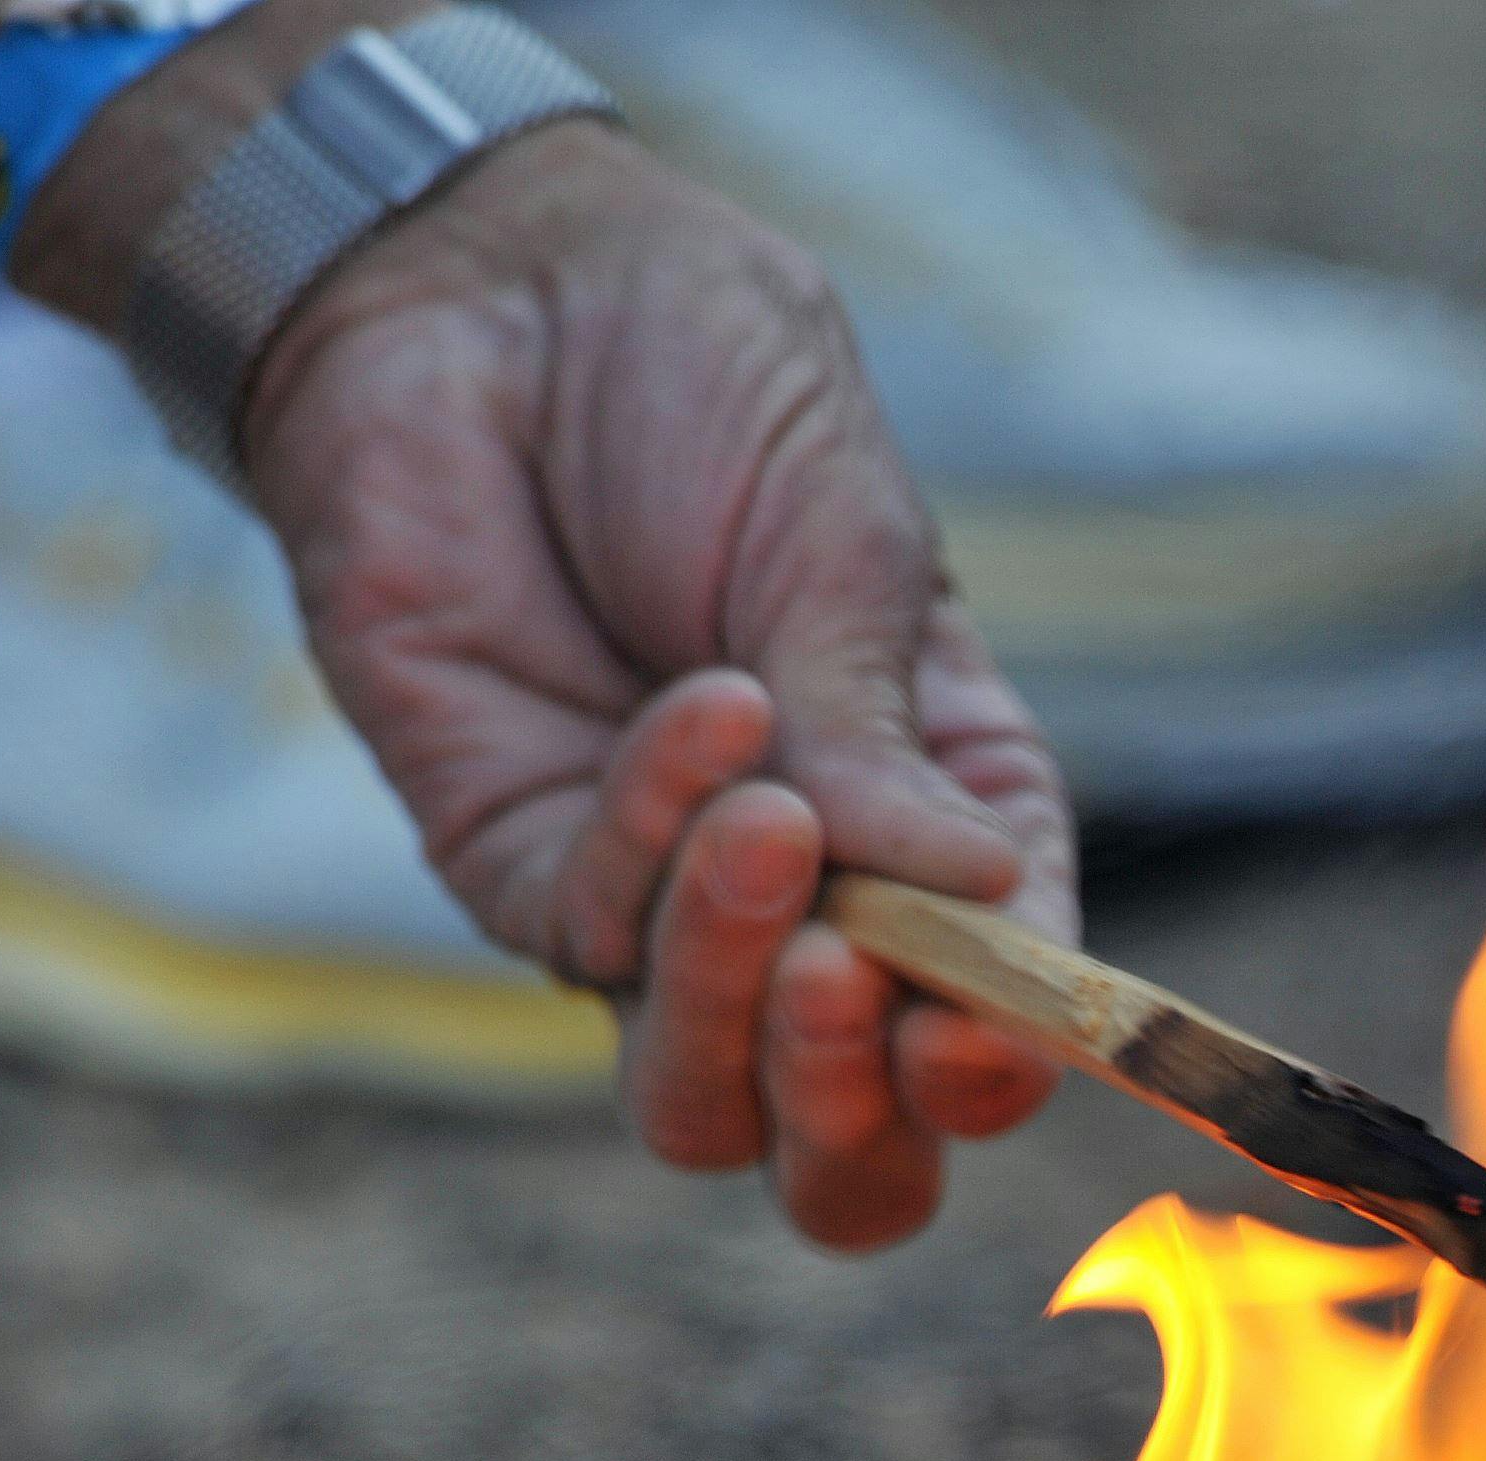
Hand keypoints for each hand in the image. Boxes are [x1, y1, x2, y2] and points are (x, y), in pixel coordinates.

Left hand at [240, 120, 1063, 1247]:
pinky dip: (660, 836)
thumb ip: (889, 734)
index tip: (981, 1024)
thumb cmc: (700, 381)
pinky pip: (595, 937)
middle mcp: (821, 903)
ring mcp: (665, 909)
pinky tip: (698, 708)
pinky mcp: (524, 868)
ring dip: (741, 998)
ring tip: (769, 829)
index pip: (1005, 1017)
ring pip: (708, 1106)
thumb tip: (982, 897)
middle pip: (854, 1144)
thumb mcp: (847, 537)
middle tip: (850, 977)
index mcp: (954, 822)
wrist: (479, 290)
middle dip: (857, 1105)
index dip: (1005, 1062)